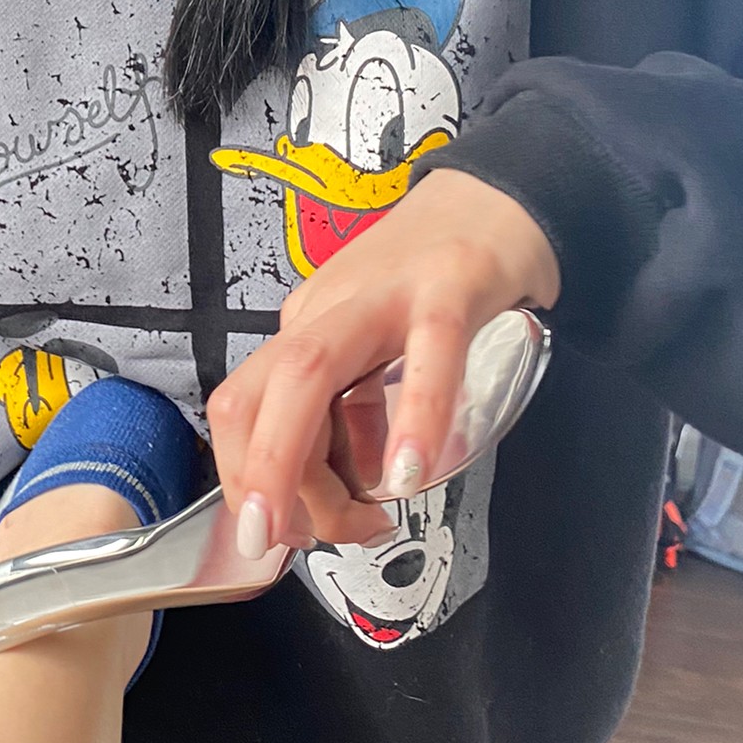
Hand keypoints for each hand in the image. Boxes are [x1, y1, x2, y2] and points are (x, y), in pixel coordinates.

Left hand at [207, 169, 559, 552]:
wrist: (500, 198)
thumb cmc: (436, 281)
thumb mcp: (377, 351)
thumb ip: (356, 415)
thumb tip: (340, 504)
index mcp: (305, 331)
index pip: (242, 407)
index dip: (245, 478)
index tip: (279, 533)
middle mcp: (327, 310)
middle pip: (255, 394)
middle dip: (253, 479)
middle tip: (275, 544)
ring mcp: (384, 294)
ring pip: (310, 372)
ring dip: (303, 460)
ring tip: (349, 523)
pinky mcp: (449, 284)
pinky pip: (426, 354)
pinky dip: (413, 419)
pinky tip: (412, 472)